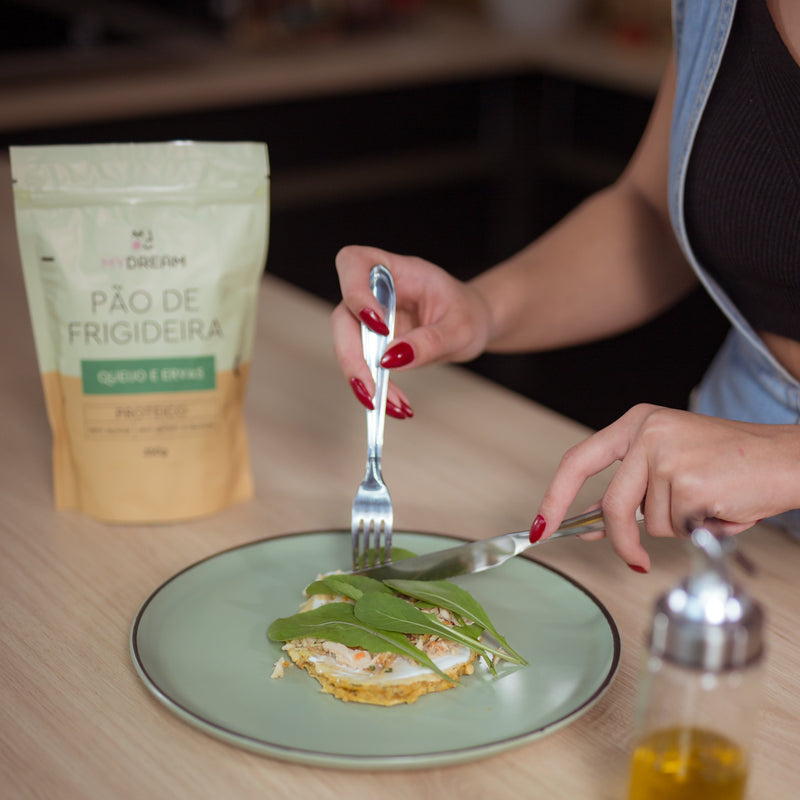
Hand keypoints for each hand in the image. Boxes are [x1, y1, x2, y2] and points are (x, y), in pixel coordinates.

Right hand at [331, 245, 491, 415]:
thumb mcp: (460, 328)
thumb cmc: (468, 313)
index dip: (356, 293)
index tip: (379, 328)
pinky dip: (378, 388)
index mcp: (398, 270)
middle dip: (353, 357)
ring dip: (365, 380)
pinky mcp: (373, 342)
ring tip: (394, 406)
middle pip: (343, 316)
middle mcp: (377, 291)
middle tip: (372, 391)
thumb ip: (429, 341)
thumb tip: (392, 359)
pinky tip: (396, 404)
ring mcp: (371, 317)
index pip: (355, 263)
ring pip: (347, 346)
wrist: (473, 324)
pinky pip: (363, 364)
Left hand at [532, 404, 799, 570]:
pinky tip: (721, 509)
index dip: (555, 497)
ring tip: (708, 505)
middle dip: (622, 540)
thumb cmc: (732, 464)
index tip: (542, 525)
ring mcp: (666, 455)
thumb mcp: (669, 464)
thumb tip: (587, 521)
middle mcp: (647, 432)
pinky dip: (700, 531)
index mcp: (636, 423)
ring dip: (679, 527)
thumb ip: (628, 490)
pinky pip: (679, 528)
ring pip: (650, 523)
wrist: (789, 459)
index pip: (578, 461)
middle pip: (612, 505)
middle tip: (635, 559)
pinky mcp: (688, 481)